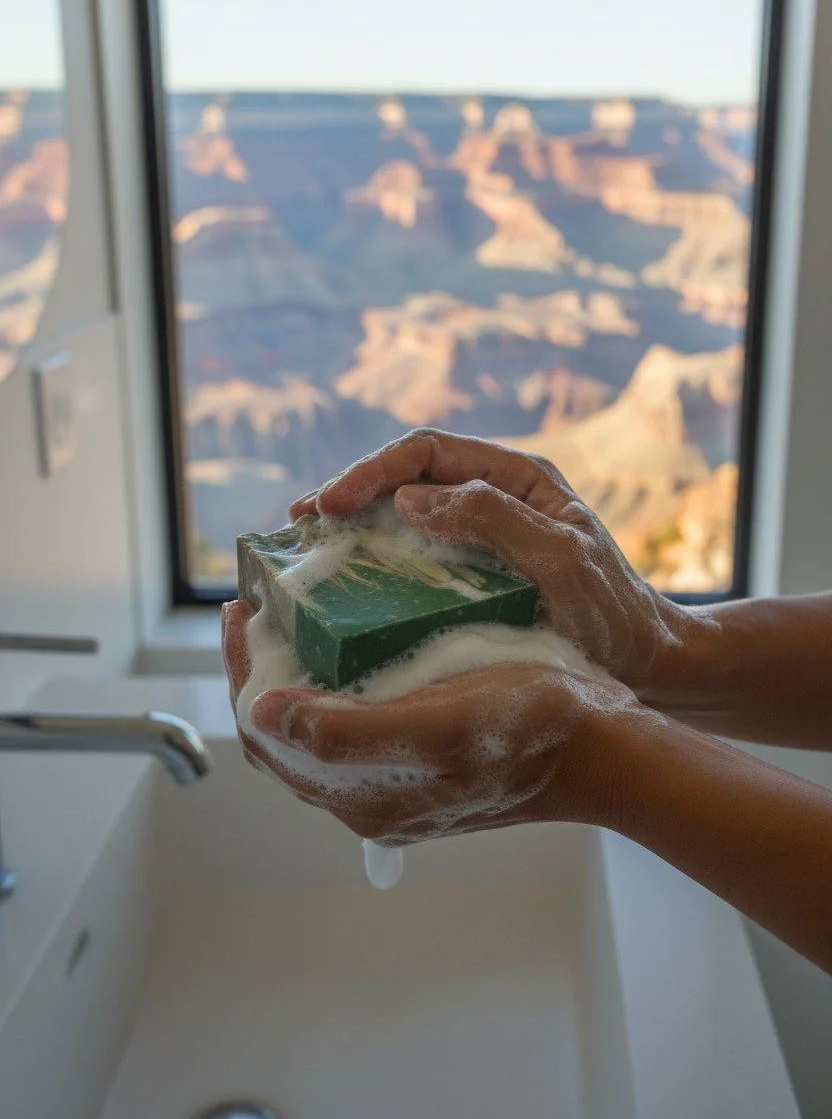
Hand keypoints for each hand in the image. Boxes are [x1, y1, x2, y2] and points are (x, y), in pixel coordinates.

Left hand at [222, 599, 643, 844]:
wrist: (601, 750)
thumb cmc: (528, 728)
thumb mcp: (434, 725)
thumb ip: (343, 732)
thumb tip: (262, 716)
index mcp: (361, 797)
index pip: (266, 736)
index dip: (241, 673)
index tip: (239, 611)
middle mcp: (370, 798)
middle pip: (285, 734)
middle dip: (261, 671)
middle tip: (257, 607)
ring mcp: (398, 785)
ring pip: (318, 729)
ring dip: (295, 676)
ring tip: (293, 620)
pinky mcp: (425, 766)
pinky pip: (357, 726)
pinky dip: (335, 685)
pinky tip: (348, 648)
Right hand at [289, 428, 714, 697]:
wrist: (646, 668)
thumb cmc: (613, 615)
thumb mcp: (561, 559)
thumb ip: (494, 518)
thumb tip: (411, 497)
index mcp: (517, 477)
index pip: (428, 451)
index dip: (374, 470)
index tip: (333, 503)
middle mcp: (494, 499)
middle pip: (406, 478)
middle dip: (352, 493)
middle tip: (302, 523)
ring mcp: (482, 539)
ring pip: (404, 517)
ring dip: (356, 528)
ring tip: (309, 548)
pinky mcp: (473, 580)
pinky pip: (415, 560)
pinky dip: (377, 565)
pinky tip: (348, 586)